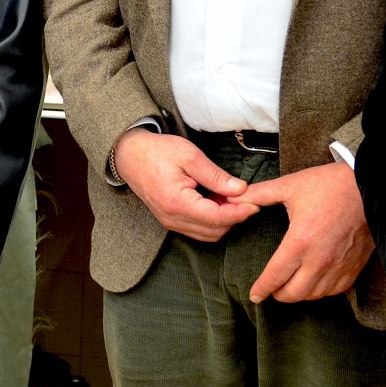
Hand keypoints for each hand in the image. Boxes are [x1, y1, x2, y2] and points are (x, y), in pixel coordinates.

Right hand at [113, 130, 257, 241]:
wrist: (130, 155)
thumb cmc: (158, 152)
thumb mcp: (190, 156)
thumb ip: (216, 176)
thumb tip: (241, 189)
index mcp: (178, 203)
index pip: (217, 218)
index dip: (240, 212)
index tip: (255, 202)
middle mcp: (173, 219)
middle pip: (215, 231)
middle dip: (234, 217)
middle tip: (244, 196)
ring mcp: (171, 223)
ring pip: (208, 234)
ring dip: (224, 220)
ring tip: (229, 197)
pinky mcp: (171, 221)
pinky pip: (198, 230)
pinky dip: (212, 221)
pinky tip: (216, 201)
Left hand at [238, 163, 372, 302]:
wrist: (370, 187)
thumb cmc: (330, 185)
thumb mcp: (291, 186)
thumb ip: (260, 194)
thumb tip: (234, 196)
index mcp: (300, 241)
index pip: (275, 276)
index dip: (262, 289)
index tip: (255, 295)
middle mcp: (319, 260)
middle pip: (293, 294)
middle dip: (278, 295)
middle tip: (272, 289)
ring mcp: (339, 266)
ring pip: (314, 295)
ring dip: (300, 294)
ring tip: (292, 286)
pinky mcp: (354, 267)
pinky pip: (335, 291)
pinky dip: (321, 291)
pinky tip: (315, 283)